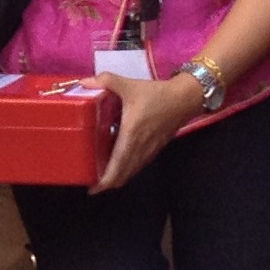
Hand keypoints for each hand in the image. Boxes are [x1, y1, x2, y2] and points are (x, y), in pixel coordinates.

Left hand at [93, 74, 202, 192]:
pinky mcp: (154, 149)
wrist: (184, 99)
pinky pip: (138, 166)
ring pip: (131, 172)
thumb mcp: (130, 85)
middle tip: (92, 183)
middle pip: (123, 176)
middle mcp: (140, 148)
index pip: (117, 167)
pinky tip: (120, 164)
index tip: (92, 188)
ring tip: (103, 176)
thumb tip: (85, 81)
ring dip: (118, 178)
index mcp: (131, 136)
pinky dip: (127, 170)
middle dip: (107, 184)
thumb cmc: (157, 94)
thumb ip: (107, 81)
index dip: (104, 182)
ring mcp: (149, 151)